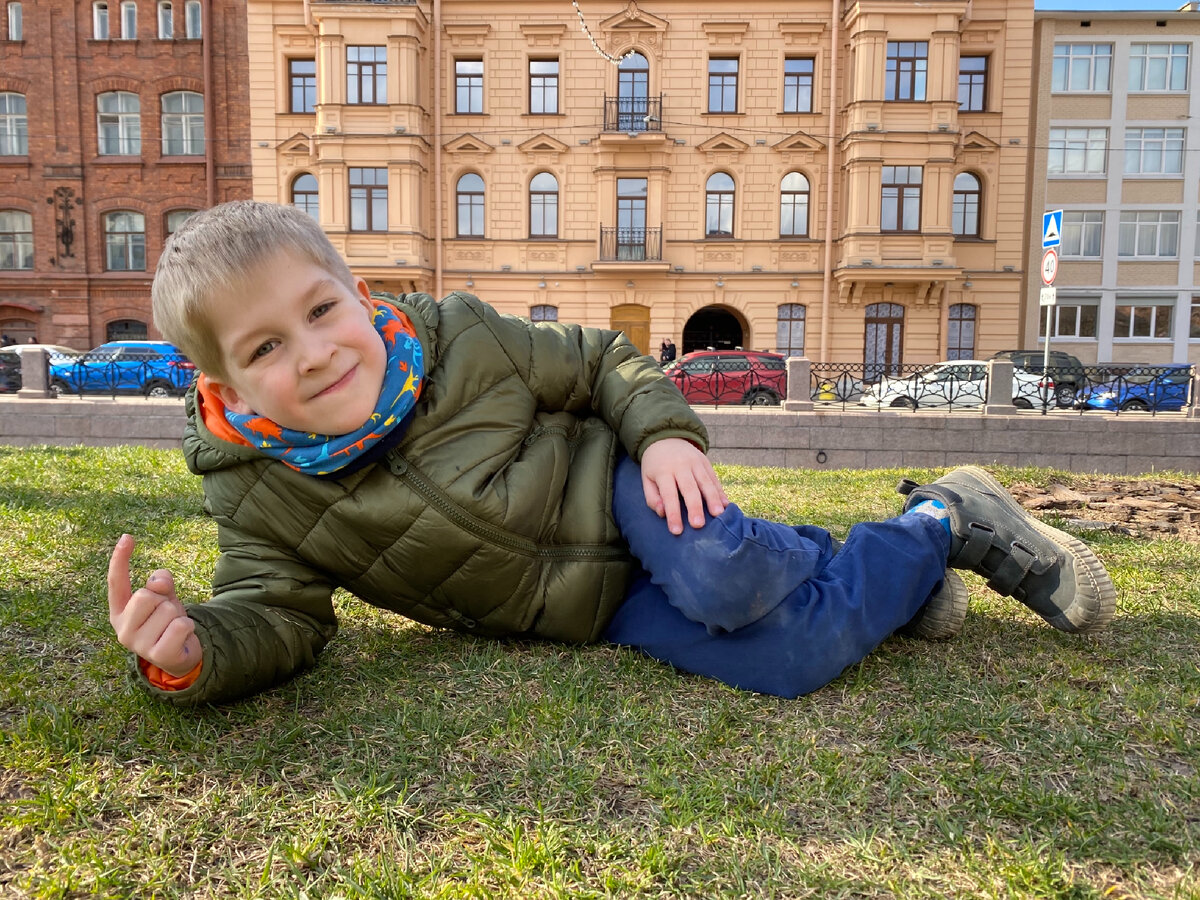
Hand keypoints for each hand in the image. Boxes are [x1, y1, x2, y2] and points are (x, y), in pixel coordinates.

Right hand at [108, 534, 201, 677]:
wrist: (178, 655)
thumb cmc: (166, 622)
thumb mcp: (163, 597)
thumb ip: (160, 584)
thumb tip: (157, 581)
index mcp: (119, 611)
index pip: (116, 583)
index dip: (120, 560)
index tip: (127, 536)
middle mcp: (122, 629)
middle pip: (145, 595)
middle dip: (163, 600)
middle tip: (166, 614)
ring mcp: (138, 645)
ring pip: (167, 609)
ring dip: (178, 615)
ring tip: (173, 627)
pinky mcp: (157, 655)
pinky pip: (180, 626)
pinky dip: (187, 627)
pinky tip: (181, 637)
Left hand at [639, 438, 728, 534]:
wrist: (666, 438)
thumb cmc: (655, 466)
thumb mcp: (647, 479)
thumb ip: (653, 498)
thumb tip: (663, 513)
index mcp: (663, 471)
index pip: (669, 495)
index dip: (673, 513)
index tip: (677, 531)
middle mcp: (680, 465)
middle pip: (689, 488)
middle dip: (695, 507)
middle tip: (699, 525)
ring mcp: (695, 462)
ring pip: (706, 482)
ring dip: (713, 499)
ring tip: (718, 515)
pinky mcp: (705, 462)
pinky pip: (714, 478)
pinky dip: (720, 491)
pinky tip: (725, 504)